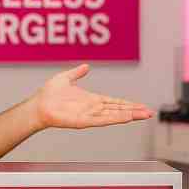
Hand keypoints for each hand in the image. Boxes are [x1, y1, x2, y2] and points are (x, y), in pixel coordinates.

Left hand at [33, 64, 152, 129]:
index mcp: (91, 100)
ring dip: (130, 115)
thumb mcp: (66, 78)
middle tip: (150, 112)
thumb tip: (86, 66)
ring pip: (114, 115)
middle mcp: (93, 109)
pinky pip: (102, 120)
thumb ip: (77, 73)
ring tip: (144, 115)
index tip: (141, 105)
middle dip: (135, 111)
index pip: (115, 102)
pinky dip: (115, 119)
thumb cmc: (49, 94)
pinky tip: (126, 118)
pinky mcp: (84, 121)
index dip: (128, 104)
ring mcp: (89, 116)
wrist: (38, 105)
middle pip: (119, 110)